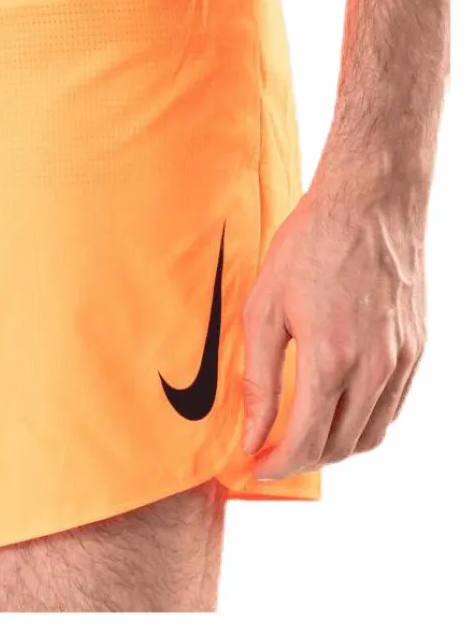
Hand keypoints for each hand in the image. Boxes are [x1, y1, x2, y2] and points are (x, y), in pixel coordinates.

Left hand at [241, 161, 426, 478]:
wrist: (367, 204)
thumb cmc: (309, 247)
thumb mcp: (264, 308)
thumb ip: (259, 378)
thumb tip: (251, 432)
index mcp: (331, 359)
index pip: (307, 440)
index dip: (278, 462)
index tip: (255, 465)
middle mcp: (375, 368)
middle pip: (341, 445)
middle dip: (303, 460)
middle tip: (271, 451)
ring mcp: (402, 360)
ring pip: (372, 433)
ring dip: (334, 446)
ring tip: (300, 434)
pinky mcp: (417, 348)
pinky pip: (393, 406)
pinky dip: (364, 421)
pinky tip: (337, 406)